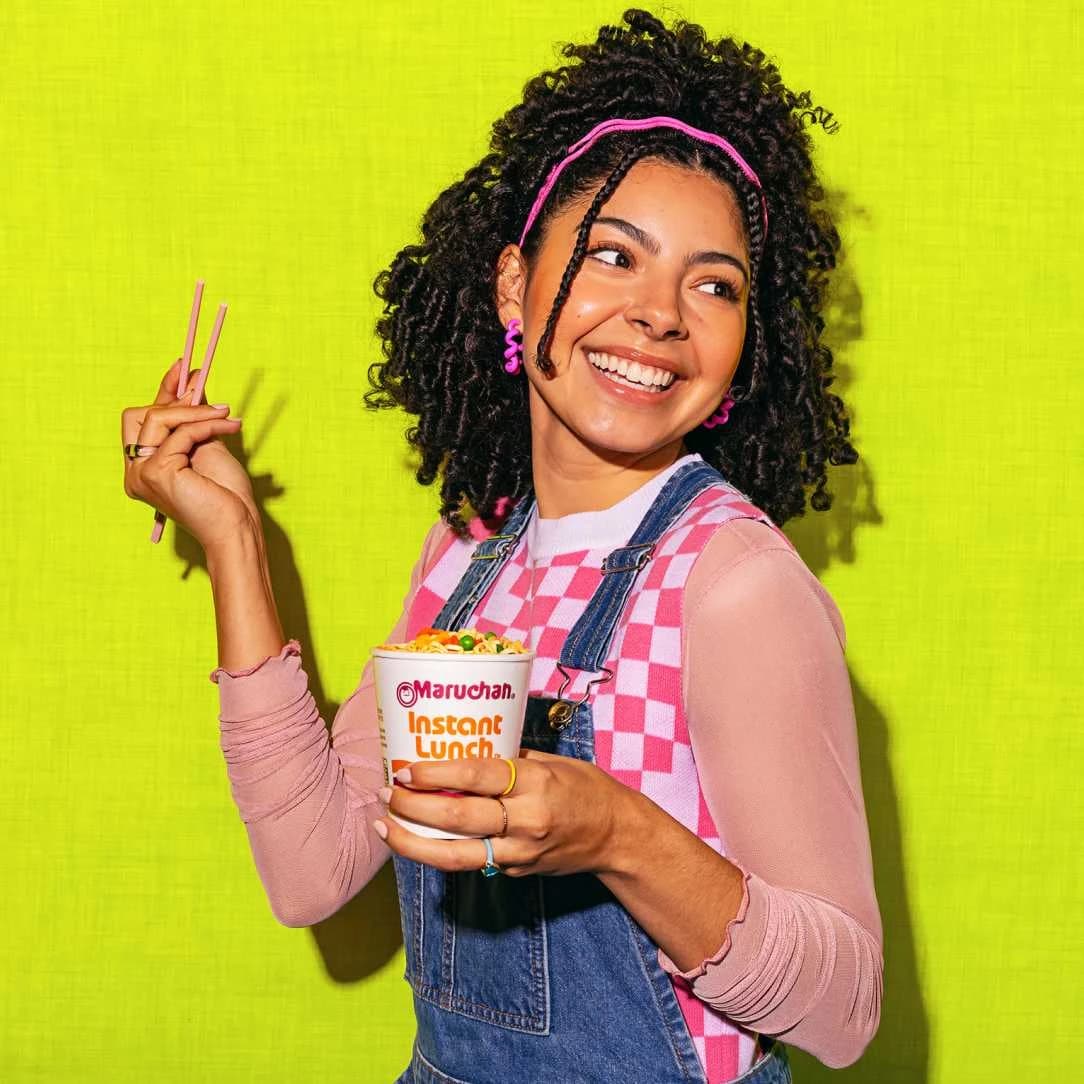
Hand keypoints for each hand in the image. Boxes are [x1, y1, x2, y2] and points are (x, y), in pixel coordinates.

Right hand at [121, 359, 255, 550]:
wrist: (236, 524)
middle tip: (206, 396)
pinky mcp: (156, 473)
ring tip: (227, 417)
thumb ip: (193, 418)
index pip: (143, 420)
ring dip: (196, 412)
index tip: (183, 368)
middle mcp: (134, 472)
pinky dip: (206, 426)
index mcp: (143, 467)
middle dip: (174, 402)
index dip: (163, 392)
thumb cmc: (225, 493)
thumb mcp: (207, 444)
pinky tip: (230, 426)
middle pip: (138, 416)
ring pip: (157, 420)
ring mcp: (140, 474)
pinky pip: (180, 434)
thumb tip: (192, 381)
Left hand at [374, 750, 638, 877]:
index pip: (476, 777)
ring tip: (385, 827)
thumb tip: (462, 750)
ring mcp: (519, 853)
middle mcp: (526, 821)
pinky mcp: (515, 872)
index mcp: (535, 783)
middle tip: (386, 793)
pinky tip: (417, 840)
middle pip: (458, 820)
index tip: (405, 769)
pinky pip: (472, 863)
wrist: (618, 837)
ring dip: (413, 843)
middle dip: (413, 808)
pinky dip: (439, 852)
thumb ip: (509, 759)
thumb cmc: (585, 788)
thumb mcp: (551, 761)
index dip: (435, 774)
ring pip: (455, 856)